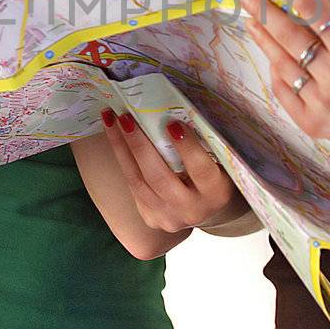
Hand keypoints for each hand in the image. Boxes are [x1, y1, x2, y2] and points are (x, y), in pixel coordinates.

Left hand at [100, 110, 244, 232]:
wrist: (204, 207)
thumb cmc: (213, 174)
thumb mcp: (217, 160)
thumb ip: (202, 143)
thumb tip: (175, 110)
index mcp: (216, 192)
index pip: (201, 170)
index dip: (187, 148)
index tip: (172, 123)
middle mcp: (192, 209)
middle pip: (160, 178)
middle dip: (140, 146)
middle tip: (126, 117)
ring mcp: (168, 217)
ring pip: (138, 182)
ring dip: (121, 147)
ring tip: (111, 119)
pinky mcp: (151, 218)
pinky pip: (132, 185)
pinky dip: (122, 158)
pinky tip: (114, 135)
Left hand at [241, 0, 329, 154]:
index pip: (309, 8)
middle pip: (288, 35)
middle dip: (263, 10)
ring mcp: (321, 102)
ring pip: (281, 63)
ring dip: (264, 39)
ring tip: (251, 21)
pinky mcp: (312, 123)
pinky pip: (284, 91)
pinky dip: (277, 71)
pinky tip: (271, 56)